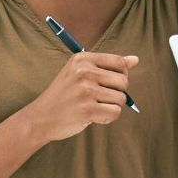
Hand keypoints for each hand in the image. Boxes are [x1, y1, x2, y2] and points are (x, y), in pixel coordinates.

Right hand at [20, 53, 136, 142]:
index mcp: (82, 59)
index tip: (109, 83)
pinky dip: (107, 118)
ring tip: (94, 107)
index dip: (122, 75)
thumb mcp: (81, 73)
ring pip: (121, 99)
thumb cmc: (64, 95)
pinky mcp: (87, 109)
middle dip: (117, 92)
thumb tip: (135, 59)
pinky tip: (93, 116)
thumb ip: (108, 65)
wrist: (41, 117)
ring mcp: (85, 90)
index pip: (119, 62)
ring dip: (111, 107)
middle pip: (124, 81)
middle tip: (99, 98)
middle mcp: (83, 71)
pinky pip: (115, 113)